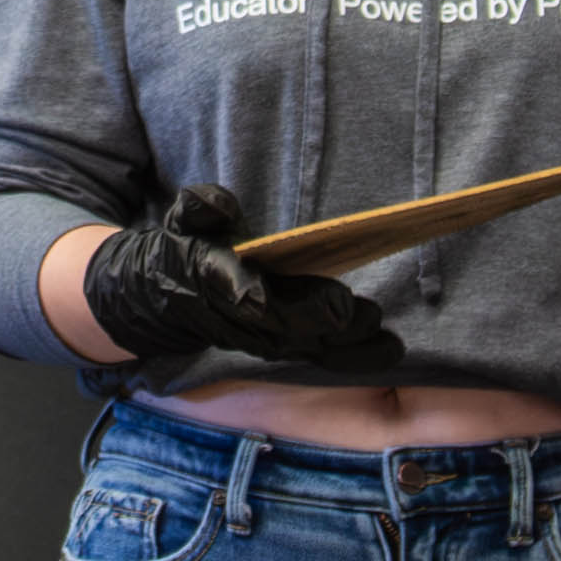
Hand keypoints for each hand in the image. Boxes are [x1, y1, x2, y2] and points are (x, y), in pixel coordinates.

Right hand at [78, 186, 397, 368]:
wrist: (170, 304)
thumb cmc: (187, 250)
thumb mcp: (184, 221)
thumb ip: (199, 209)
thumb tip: (218, 203)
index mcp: (211, 278)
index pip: (223, 283)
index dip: (238, 289)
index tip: (255, 296)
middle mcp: (240, 317)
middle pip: (275, 322)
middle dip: (310, 316)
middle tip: (347, 308)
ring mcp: (264, 337)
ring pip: (303, 344)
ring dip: (341, 341)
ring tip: (378, 326)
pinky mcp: (285, 347)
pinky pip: (321, 356)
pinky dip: (355, 356)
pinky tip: (391, 349)